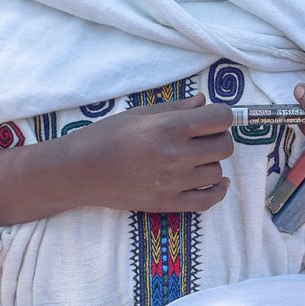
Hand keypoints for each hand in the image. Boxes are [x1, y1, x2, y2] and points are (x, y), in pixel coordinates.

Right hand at [66, 94, 233, 213]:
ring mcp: (174, 183)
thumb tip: (203, 101)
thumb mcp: (140, 114)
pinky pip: (208, 200)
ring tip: (195, 157)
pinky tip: (217, 182)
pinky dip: (217, 191)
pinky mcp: (168, 204)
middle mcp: (176, 155)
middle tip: (204, 136)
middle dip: (219, 137)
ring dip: (211, 162)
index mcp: (169, 127)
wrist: (81, 171)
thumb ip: (176, 108)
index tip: (213, 116)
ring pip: (217, 172)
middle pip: (224, 146)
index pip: (220, 119)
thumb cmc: (107, 136)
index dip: (222, 115)